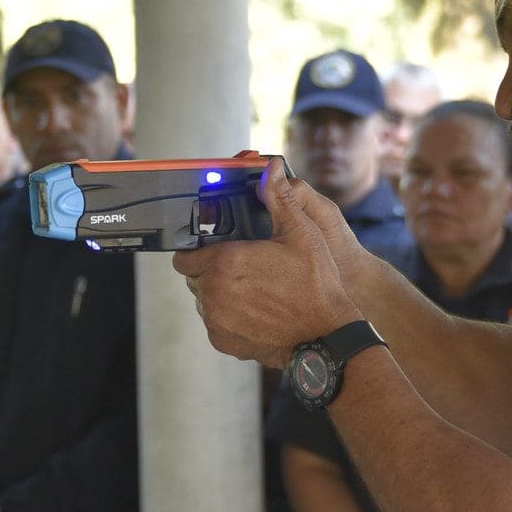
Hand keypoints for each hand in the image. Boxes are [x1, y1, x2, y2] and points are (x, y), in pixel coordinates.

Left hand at [173, 158, 363, 366]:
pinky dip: (228, 317)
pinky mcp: (224, 342)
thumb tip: (272, 169)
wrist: (326, 336)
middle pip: (194, 277)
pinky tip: (255, 310)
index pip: (186, 255)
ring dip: (219, 294)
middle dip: (211, 270)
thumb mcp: (301, 233)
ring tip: (251, 289)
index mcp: (224, 262)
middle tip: (240, 267)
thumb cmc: (316, 284)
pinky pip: (215, 324)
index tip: (215, 249)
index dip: (198, 250)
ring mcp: (216, 320)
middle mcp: (212, 293)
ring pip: (204, 301)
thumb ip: (279, 198)